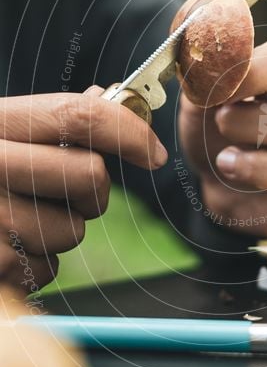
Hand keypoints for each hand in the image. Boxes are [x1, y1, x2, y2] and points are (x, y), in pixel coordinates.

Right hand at [0, 91, 167, 288]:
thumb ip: (44, 119)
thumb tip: (106, 97)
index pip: (78, 116)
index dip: (128, 132)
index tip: (152, 153)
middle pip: (89, 178)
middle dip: (91, 188)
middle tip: (65, 188)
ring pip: (75, 230)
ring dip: (60, 228)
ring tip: (17, 217)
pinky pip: (49, 268)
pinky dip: (37, 262)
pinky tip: (4, 244)